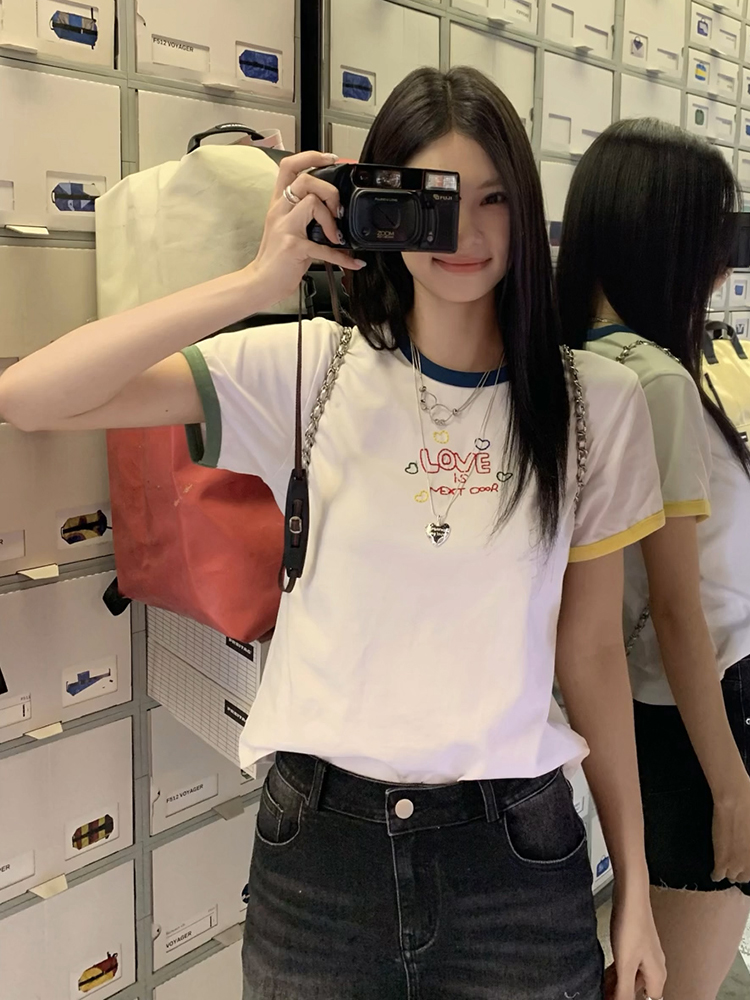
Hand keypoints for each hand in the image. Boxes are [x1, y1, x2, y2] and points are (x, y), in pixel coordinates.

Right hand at [249, 150, 364, 303]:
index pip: (289, 167)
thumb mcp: (286, 229)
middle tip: (337, 211)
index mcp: (279, 204)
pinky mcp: (294, 247)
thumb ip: (304, 217)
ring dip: (332, 220)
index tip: (330, 159)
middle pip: (306, 180)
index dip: (310, 156)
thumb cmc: (276, 258)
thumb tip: (333, 213)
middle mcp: (280, 211)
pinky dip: (343, 257)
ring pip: (313, 202)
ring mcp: (285, 228)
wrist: (261, 283)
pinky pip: (324, 248)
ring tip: (336, 238)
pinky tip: (353, 262)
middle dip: (329, 191)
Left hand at [608, 882, 665, 999]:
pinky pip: (627, 964)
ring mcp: (645, 954)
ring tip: (601, 986)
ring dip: (618, 983)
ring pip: (632, 977)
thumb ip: (624, 991)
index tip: (615, 999)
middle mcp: (654, 966)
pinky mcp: (635, 943)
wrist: (631, 895)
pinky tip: (605, 970)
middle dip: (622, 994)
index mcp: (657, 975)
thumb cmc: (632, 925)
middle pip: (640, 990)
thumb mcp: (625, 964)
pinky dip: (617, 971)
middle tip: (605, 994)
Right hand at [712, 773, 749, 883]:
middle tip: (736, 866)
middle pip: (745, 877)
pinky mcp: (722, 861)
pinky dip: (716, 875)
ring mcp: (737, 865)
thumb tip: (747, 846)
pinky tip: (715, 873)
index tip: (745, 864)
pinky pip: (718, 875)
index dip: (748, 868)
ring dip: (729, 873)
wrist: (736, 804)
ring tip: (725, 869)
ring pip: (732, 877)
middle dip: (741, 873)